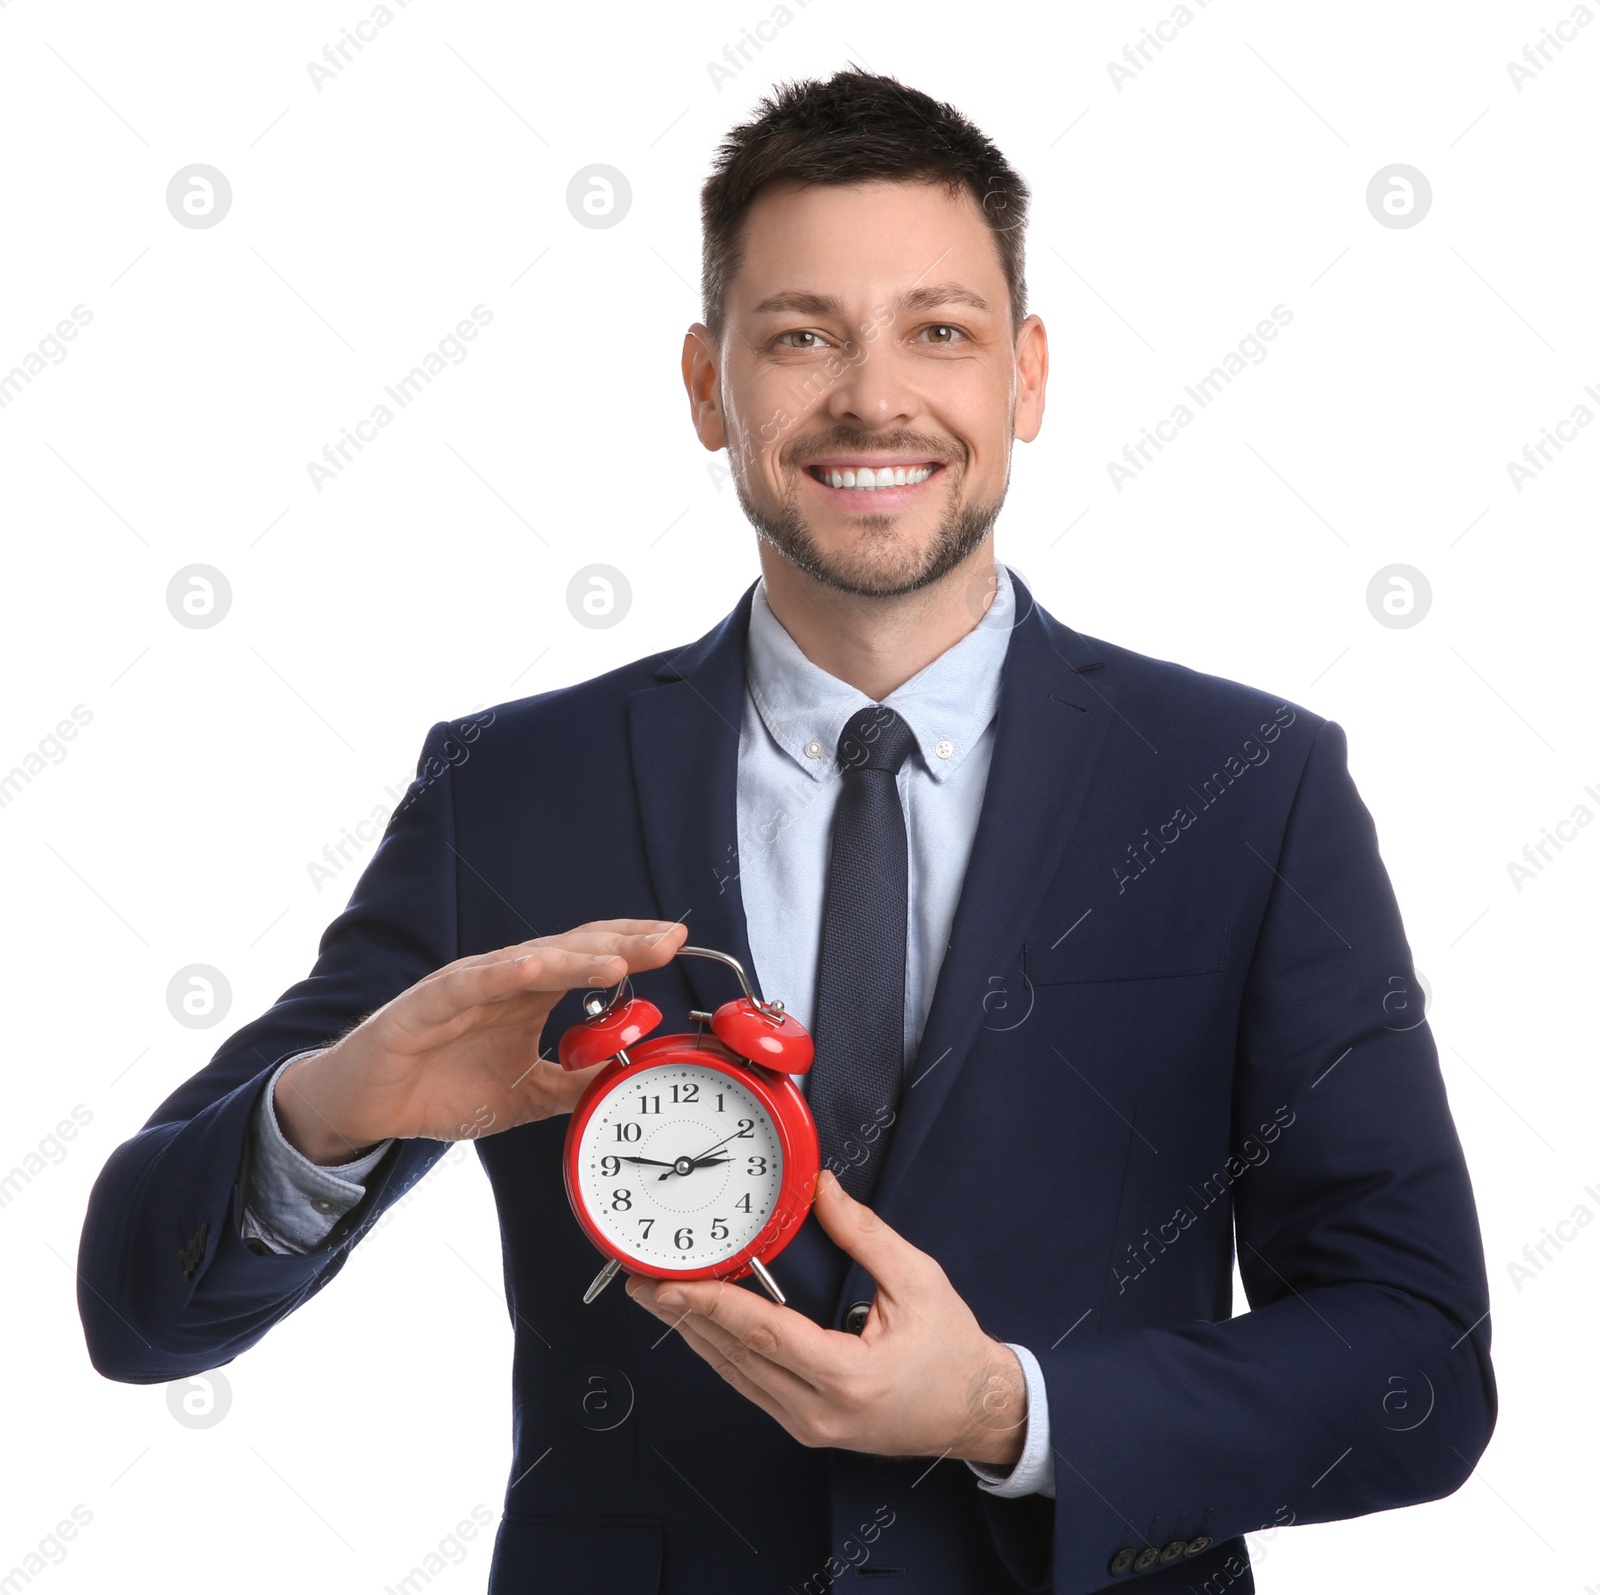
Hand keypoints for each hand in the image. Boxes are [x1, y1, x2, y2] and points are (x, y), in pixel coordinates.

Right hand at [274, 918, 688, 1163]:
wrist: (367, 1106)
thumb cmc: (440, 1089)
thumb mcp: (526, 1096)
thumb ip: (575, 1081)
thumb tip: (629, 1073)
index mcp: (527, 996)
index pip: (588, 959)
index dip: (631, 949)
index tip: (676, 942)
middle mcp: (502, 981)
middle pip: (570, 951)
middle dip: (622, 944)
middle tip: (669, 939)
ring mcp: (465, 987)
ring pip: (528, 962)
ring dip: (576, 959)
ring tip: (621, 960)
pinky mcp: (426, 1004)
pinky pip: (470, 983)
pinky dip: (504, 973)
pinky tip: (537, 967)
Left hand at [626, 1169, 1026, 1465]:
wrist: (978, 1411)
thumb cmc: (954, 1353)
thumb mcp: (917, 1281)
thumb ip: (864, 1233)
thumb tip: (822, 1190)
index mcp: (847, 1376)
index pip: (763, 1335)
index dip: (713, 1305)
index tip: (672, 1284)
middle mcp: (819, 1411)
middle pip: (734, 1358)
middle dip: (685, 1316)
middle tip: (643, 1282)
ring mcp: (809, 1426)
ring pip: (734, 1377)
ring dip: (695, 1335)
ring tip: (659, 1299)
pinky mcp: (806, 1426)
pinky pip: (750, 1387)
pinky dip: (722, 1353)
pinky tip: (702, 1328)